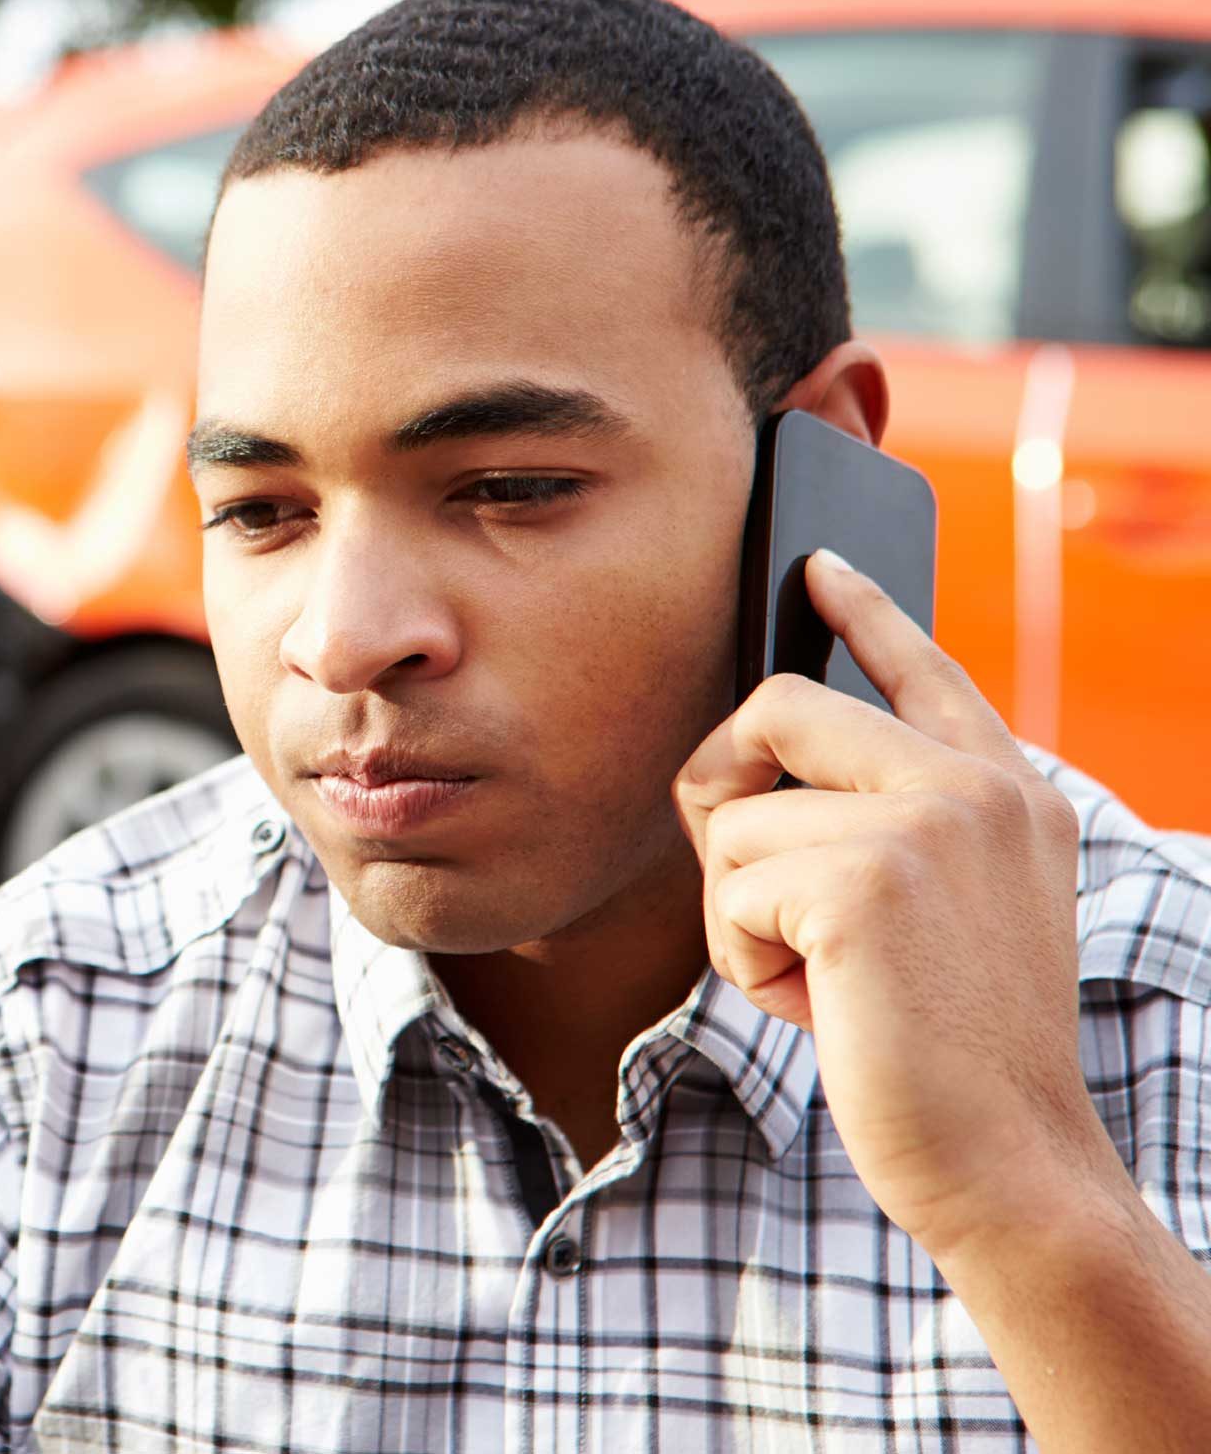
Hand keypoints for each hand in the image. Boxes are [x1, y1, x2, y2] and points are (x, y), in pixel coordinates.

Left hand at [672, 550, 1117, 1263]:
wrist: (1007, 1161)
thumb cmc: (951, 1052)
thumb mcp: (938, 914)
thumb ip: (880, 829)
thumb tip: (750, 777)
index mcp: (1007, 794)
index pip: (926, 668)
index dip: (862, 611)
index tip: (814, 565)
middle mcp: (974, 789)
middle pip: (776, 708)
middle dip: (721, 790)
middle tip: (744, 879)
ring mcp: (925, 825)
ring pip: (736, 821)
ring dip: (744, 917)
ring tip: (825, 981)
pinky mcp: (862, 882)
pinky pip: (728, 889)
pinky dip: (744, 961)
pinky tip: (818, 1007)